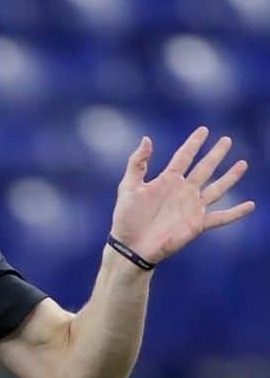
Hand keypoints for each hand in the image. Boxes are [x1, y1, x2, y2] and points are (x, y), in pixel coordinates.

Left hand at [110, 127, 254, 264]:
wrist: (130, 247)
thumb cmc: (126, 218)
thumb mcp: (128, 187)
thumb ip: (137, 163)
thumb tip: (146, 138)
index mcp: (167, 181)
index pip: (184, 157)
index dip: (193, 143)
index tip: (203, 130)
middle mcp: (182, 191)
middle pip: (204, 168)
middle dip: (215, 155)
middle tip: (227, 140)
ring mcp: (191, 207)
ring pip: (216, 188)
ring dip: (230, 177)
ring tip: (242, 164)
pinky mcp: (196, 224)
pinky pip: (220, 217)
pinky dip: (236, 213)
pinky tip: (250, 205)